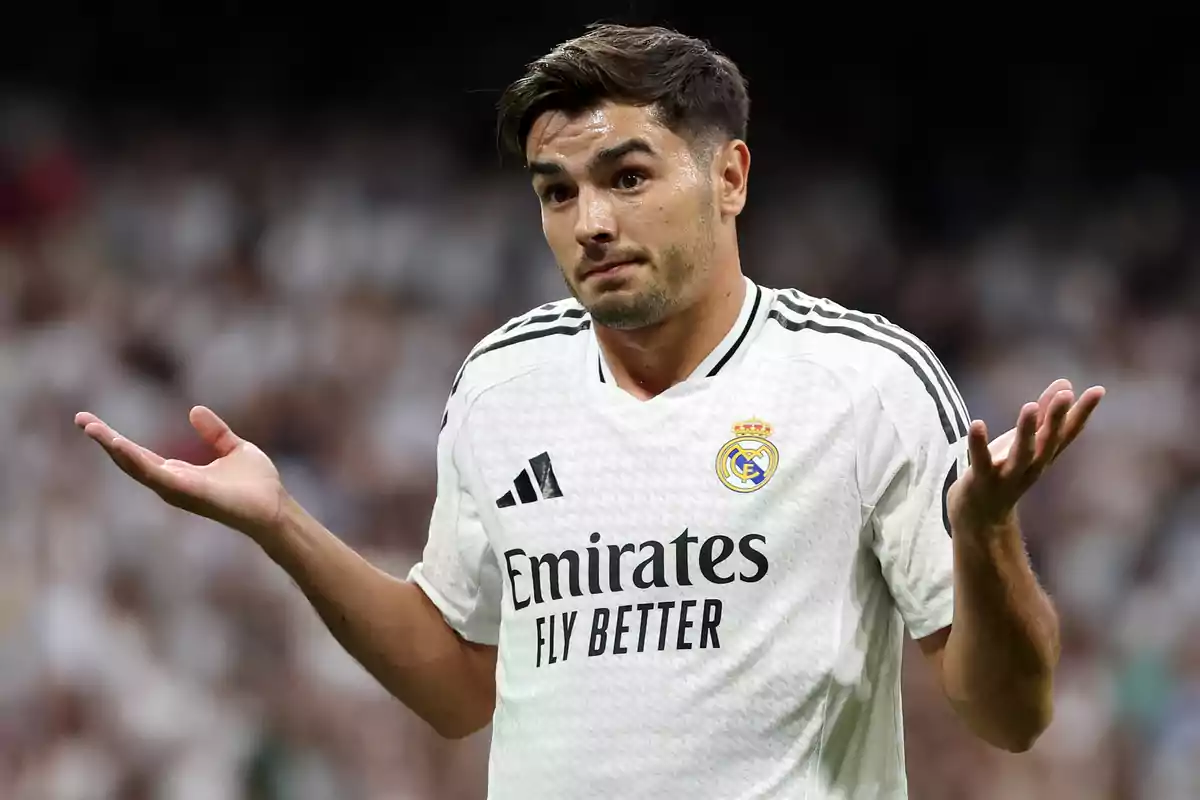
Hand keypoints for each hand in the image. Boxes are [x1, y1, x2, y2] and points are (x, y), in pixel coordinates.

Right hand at [75, 406, 285, 538]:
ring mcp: (178, 490)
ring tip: (92, 428)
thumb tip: (193, 410)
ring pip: (137, 468)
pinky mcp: (188, 493)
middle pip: (130, 461)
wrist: (275, 507)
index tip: (92, 422)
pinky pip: (157, 476)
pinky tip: (120, 445)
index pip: (140, 454)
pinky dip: (137, 461)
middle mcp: (173, 484)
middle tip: (81, 419)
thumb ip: (214, 432)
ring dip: (114, 448)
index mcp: (180, 473)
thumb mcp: (234, 448)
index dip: (116, 439)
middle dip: (105, 441)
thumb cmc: (257, 485)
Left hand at [948, 378, 1105, 533]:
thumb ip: (1045, 414)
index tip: (1098, 390)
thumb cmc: (1006, 470)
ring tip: (1029, 406)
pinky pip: (981, 461)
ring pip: (1022, 454)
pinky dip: (978, 444)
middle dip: (1057, 419)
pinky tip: (976, 424)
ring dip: (1027, 432)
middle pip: (1048, 442)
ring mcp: (1008, 475)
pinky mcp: (982, 481)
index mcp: (1044, 455)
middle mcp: (1032, 467)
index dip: (1083, 412)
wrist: (980, 517)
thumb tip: (1066, 383)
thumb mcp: (1027, 440)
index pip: (1068, 433)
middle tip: (1066, 394)